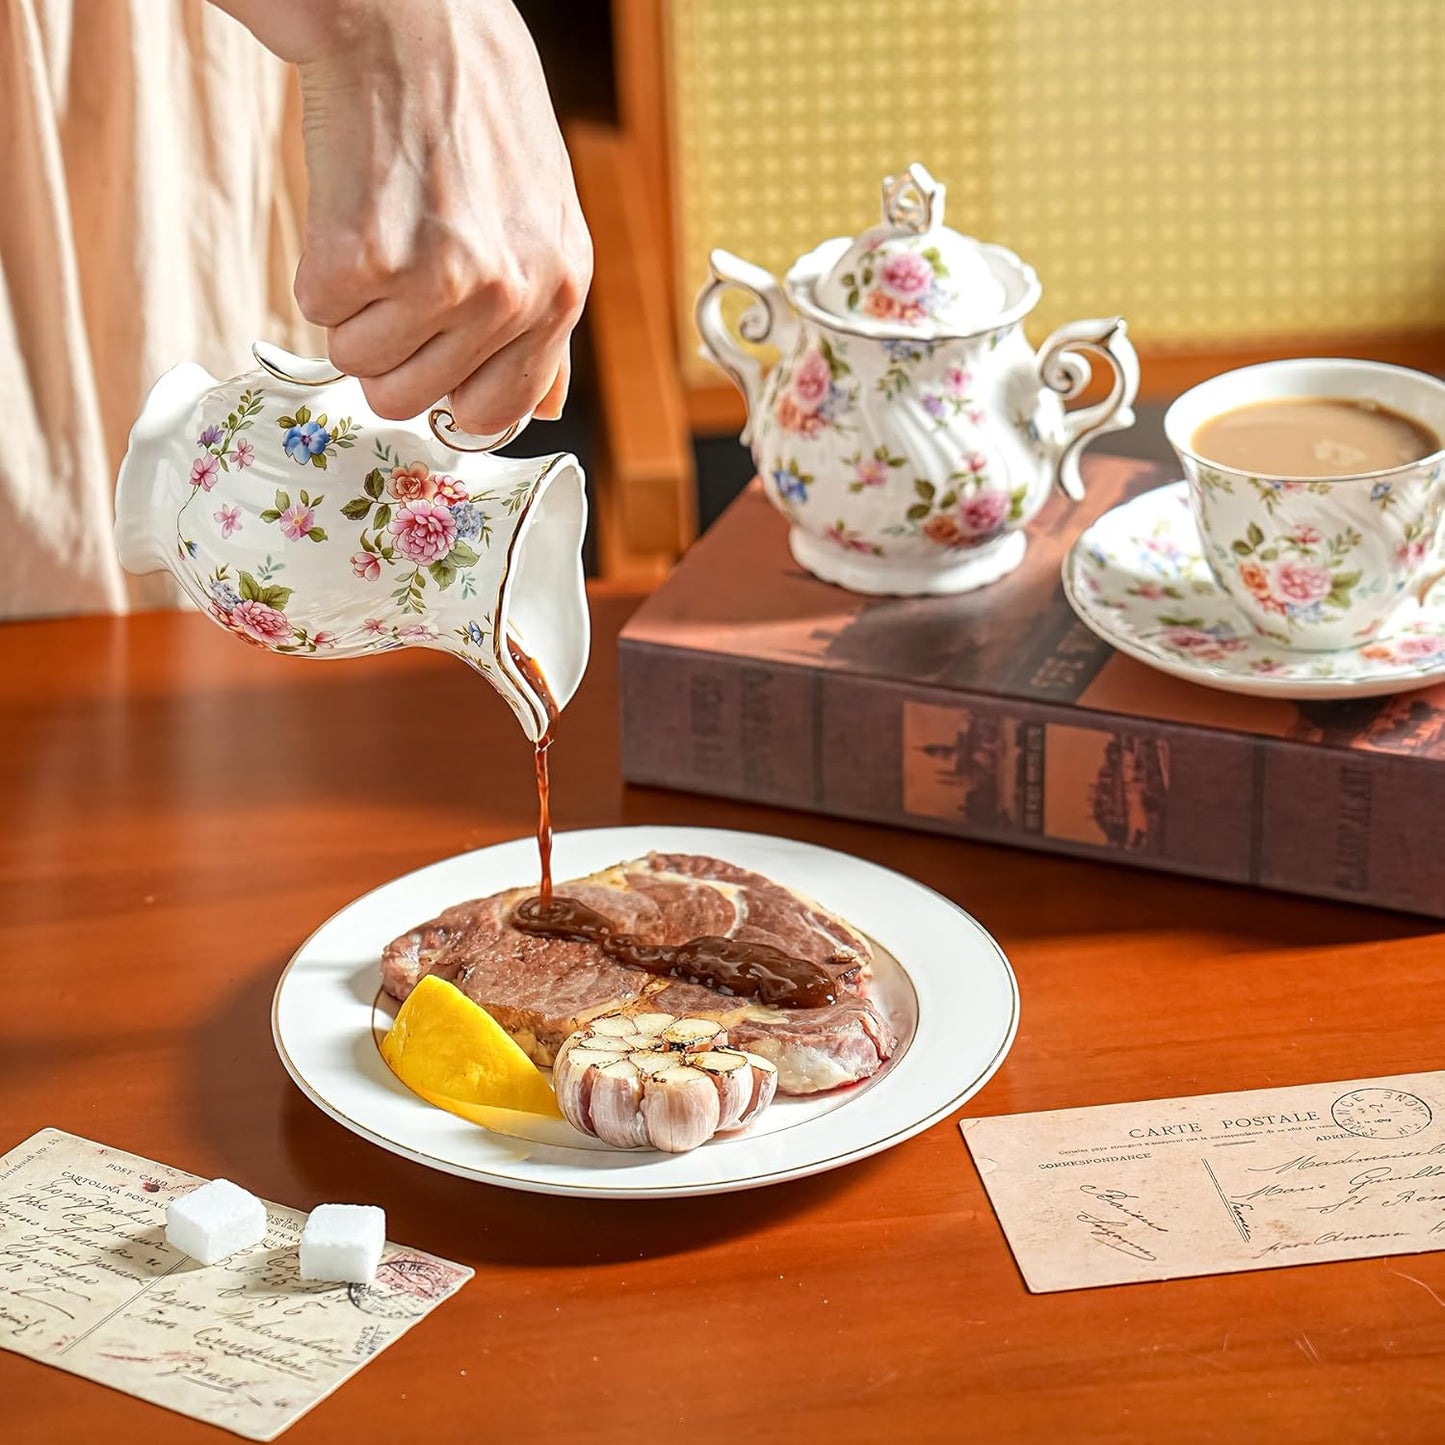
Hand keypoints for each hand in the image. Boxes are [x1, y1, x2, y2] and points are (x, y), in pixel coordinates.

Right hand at [219, 0, 591, 434]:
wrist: (413, 23)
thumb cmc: (476, 114)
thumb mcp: (547, 220)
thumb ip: (544, 323)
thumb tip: (545, 410)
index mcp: (558, 293)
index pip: (494, 413)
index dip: (448, 392)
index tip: (429, 358)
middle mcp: (507, 297)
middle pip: (407, 399)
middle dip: (387, 349)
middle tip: (393, 275)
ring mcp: (438, 281)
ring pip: (357, 362)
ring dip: (351, 311)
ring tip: (379, 233)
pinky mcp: (365, 256)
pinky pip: (316, 311)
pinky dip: (318, 267)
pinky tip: (352, 209)